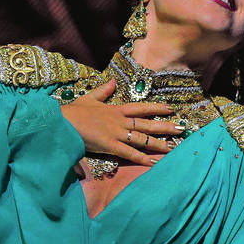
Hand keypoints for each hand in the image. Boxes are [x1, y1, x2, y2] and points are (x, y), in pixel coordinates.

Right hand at [59, 79, 182, 166]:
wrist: (61, 122)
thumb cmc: (73, 112)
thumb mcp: (89, 98)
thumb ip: (103, 91)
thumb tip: (113, 82)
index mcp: (116, 110)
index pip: (141, 108)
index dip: (156, 108)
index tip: (170, 108)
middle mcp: (120, 121)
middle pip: (147, 124)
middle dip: (165, 126)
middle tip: (181, 128)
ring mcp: (116, 133)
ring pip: (142, 139)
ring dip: (158, 143)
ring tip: (173, 147)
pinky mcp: (110, 146)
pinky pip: (130, 153)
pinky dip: (142, 158)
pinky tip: (153, 162)